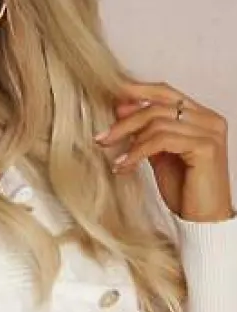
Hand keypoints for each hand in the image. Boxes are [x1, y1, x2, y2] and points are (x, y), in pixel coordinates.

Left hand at [94, 79, 234, 223]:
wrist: (202, 219)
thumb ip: (148, 133)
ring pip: (157, 122)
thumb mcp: (161, 155)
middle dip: (125, 121)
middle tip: (102, 137)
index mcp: (201, 117)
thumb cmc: (185, 190)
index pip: (166, 92)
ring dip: (128, 138)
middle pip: (158, 106)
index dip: (138, 91)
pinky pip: (162, 140)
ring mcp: (209, 132)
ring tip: (112, 156)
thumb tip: (122, 110)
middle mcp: (209, 120)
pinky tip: (123, 165)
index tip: (112, 98)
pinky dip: (138, 151)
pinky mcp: (205, 147)